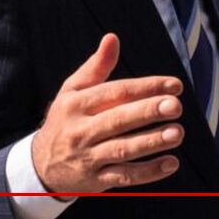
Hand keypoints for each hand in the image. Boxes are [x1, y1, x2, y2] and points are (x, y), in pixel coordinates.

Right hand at [31, 33, 185, 195]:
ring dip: (151, 142)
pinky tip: (172, 163)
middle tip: (176, 107)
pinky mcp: (96, 180)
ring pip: (122, 150)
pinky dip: (148, 172)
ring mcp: (88, 157)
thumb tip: (113, 38)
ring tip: (177, 133)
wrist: (40, 166)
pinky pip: (124, 177)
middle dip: (148, 112)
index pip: (115, 92)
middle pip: (118, 120)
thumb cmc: (66, 120)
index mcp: (77, 104)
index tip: (175, 85)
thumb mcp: (72, 91)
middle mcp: (81, 130)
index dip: (146, 87)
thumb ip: (96, 67)